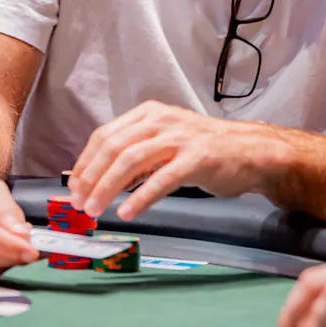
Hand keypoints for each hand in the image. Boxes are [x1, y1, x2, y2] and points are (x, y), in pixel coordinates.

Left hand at [68, 101, 270, 220]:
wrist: (251, 151)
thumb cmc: (205, 149)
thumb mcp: (165, 142)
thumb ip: (136, 153)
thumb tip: (96, 177)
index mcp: (149, 113)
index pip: (106, 134)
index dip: (86, 161)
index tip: (74, 186)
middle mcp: (161, 120)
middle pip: (114, 147)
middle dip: (91, 177)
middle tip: (80, 203)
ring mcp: (180, 137)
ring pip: (132, 160)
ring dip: (108, 188)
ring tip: (96, 210)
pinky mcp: (197, 158)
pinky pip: (162, 179)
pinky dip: (141, 197)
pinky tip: (128, 212)